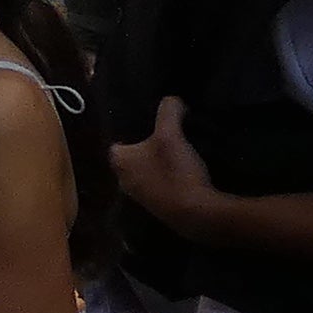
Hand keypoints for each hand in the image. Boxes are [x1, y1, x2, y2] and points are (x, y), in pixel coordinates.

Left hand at [107, 103, 220, 229]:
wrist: (196, 213)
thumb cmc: (175, 170)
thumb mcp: (171, 133)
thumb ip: (168, 111)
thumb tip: (172, 100)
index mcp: (119, 161)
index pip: (116, 139)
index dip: (130, 128)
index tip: (147, 120)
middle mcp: (122, 180)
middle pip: (132, 156)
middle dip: (145, 145)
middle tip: (163, 131)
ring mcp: (139, 196)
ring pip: (145, 171)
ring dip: (156, 162)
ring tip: (175, 148)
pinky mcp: (157, 207)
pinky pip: (158, 184)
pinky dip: (166, 176)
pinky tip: (182, 169)